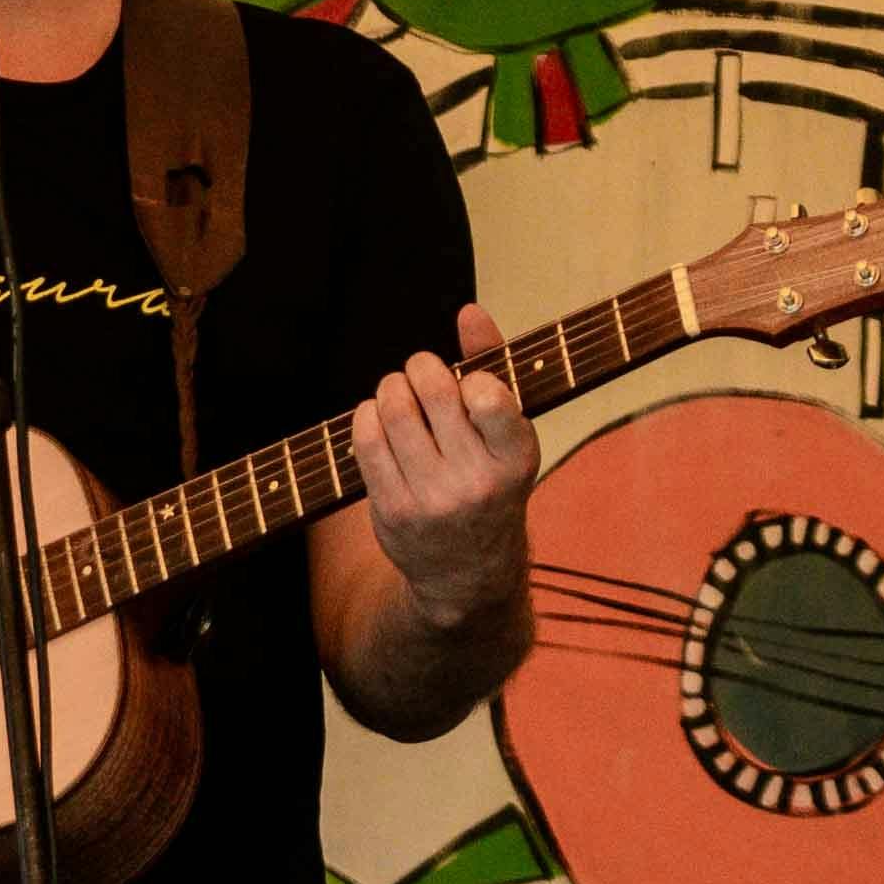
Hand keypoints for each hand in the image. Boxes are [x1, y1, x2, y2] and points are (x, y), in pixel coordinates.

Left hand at [350, 307, 534, 610]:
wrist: (469, 571)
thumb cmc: (490, 481)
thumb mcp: (508, 433)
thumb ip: (494, 366)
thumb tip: (469, 312)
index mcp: (517, 457)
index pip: (488, 396)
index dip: (468, 376)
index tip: (466, 384)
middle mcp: (477, 481)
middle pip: (430, 389)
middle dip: (419, 369)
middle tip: (420, 375)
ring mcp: (433, 499)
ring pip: (392, 407)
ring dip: (390, 390)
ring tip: (398, 396)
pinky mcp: (394, 511)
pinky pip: (366, 439)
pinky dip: (367, 417)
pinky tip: (378, 420)